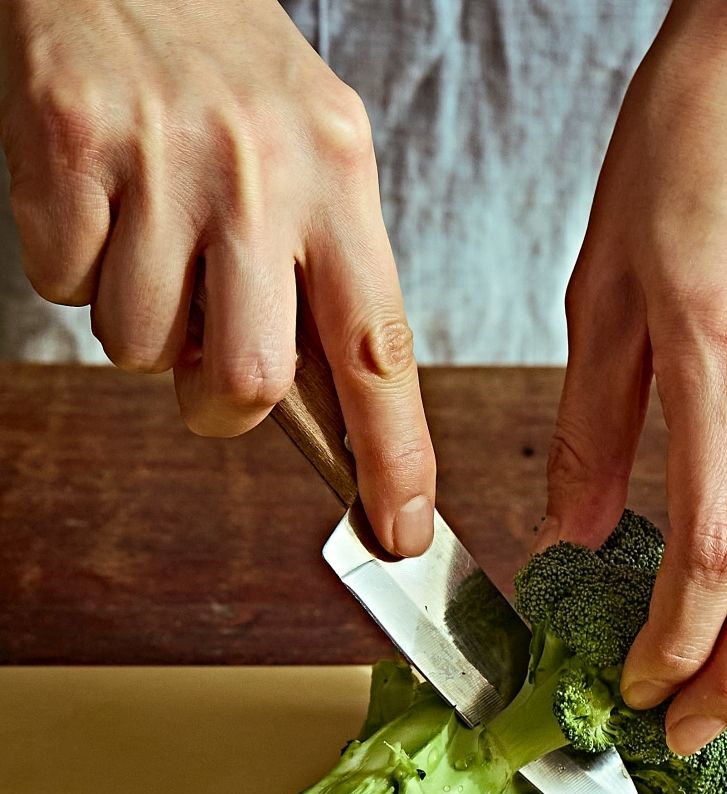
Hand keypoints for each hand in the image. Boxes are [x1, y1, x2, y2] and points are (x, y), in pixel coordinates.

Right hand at [0, 0, 434, 554]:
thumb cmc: (232, 69)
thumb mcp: (322, 155)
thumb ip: (334, 279)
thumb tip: (335, 419)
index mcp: (341, 181)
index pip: (381, 354)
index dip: (395, 458)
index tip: (402, 531)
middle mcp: (262, 175)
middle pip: (247, 380)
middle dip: (219, 407)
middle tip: (206, 365)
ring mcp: (162, 161)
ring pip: (139, 345)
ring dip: (141, 325)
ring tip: (153, 242)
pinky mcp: (69, 146)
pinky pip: (65, 286)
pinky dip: (76, 269)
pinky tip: (101, 205)